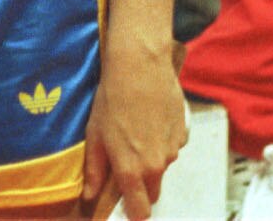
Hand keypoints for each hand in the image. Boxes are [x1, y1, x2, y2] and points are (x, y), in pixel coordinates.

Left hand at [84, 37, 187, 220]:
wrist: (140, 66)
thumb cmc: (112, 98)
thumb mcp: (95, 134)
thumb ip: (94, 170)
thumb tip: (89, 196)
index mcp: (131, 170)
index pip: (140, 211)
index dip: (132, 212)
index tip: (125, 207)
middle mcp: (155, 165)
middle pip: (152, 192)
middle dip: (141, 187)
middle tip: (124, 162)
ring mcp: (172, 150)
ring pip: (161, 167)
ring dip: (150, 159)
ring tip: (134, 131)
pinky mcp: (183, 134)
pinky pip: (171, 147)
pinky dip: (161, 141)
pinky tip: (149, 120)